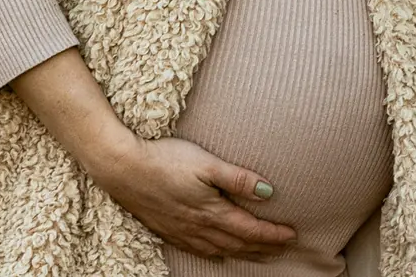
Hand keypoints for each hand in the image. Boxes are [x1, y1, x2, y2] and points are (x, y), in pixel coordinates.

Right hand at [90, 136, 297, 259]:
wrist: (122, 168)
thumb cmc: (165, 160)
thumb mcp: (206, 163)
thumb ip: (238, 178)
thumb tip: (269, 191)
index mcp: (212, 212)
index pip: (251, 229)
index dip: (273, 234)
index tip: (293, 235)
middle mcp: (199, 228)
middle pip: (239, 244)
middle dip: (264, 248)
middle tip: (285, 248)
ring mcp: (182, 232)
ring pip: (220, 250)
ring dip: (243, 253)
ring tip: (260, 254)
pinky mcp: (167, 230)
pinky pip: (199, 251)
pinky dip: (216, 255)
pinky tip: (219, 255)